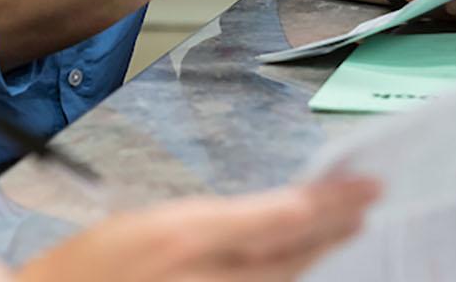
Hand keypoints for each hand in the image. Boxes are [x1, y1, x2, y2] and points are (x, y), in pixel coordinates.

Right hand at [20, 176, 378, 281]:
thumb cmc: (89, 268)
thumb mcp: (148, 226)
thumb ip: (213, 225)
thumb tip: (270, 219)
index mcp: (189, 236)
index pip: (282, 217)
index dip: (331, 202)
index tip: (366, 184)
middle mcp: (209, 276)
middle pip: (293, 253)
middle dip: (333, 226)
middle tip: (366, 202)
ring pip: (282, 281)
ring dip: (314, 253)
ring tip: (341, 227)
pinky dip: (283, 279)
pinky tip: (296, 266)